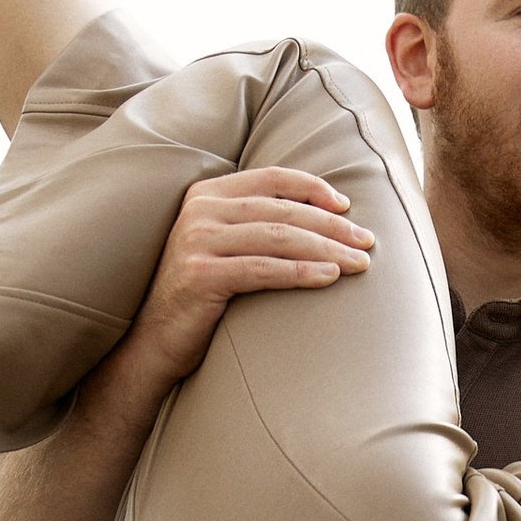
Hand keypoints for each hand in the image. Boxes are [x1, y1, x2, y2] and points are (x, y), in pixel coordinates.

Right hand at [112, 166, 375, 394]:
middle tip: (368, 242)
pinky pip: (264, 270)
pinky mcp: (201, 275)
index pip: (271, 178)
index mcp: (206, 194)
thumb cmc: (200, 297)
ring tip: (359, 263)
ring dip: (327, 249)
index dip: (314, 189)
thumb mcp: (223, 248)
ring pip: (278, 238)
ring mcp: (197, 241)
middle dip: (332, 226)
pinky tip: (330, 278)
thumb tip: (322, 217)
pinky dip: (302, 273)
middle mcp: (200, 210)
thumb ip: (254, 225)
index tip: (348, 208)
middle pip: (282, 210)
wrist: (153, 342)